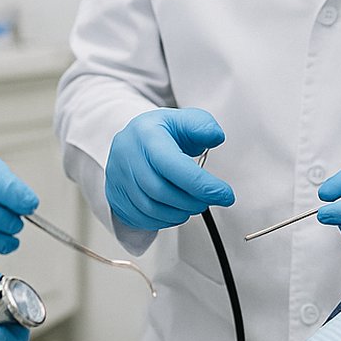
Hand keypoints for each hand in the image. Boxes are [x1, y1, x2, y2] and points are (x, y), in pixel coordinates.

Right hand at [105, 108, 234, 230]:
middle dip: (191, 201)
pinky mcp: (115, 196)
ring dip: (179, 213)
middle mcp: (126, 156)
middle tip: (209, 200)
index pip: (174, 166)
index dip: (202, 185)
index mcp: (146, 135)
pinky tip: (176, 211)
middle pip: (160, 190)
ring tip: (194, 205)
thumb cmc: (162, 132)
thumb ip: (203, 126)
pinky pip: (140, 217)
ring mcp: (117, 177)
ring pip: (150, 208)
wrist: (133, 139)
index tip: (225, 194)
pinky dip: (164, 220)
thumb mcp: (184, 120)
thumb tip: (216, 137)